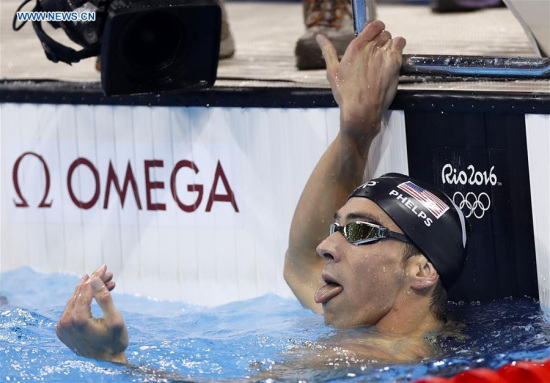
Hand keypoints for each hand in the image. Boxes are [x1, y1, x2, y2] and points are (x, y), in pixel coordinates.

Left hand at [56, 265, 127, 362]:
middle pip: (79, 293)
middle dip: (94, 281)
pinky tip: (98, 295)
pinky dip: (85, 301)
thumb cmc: (114, 342)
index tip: (105, 267)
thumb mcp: (115, 319)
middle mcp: (65, 322)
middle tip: (109, 273)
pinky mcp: (62, 329)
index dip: (96, 277)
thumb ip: (104, 298)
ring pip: (76, 300)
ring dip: (90, 290)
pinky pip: (73, 309)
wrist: (106, 362)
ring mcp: (62, 327)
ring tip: (108, 283)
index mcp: (77, 319)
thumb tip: (93, 279)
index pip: (85, 290)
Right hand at [317, 20, 405, 142]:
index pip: (372, 25)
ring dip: (389, 44)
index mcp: (355, 48)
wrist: (361, 110)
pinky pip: (401, 44)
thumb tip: (319, 37)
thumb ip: (327, 51)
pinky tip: (392, 58)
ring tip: (383, 58)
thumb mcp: (332, 71)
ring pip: (391, 38)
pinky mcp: (394, 63)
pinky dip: (398, 47)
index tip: (372, 34)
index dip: (374, 28)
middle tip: (375, 53)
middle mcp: (370, 48)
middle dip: (380, 39)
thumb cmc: (346, 94)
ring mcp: (384, 55)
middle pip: (382, 32)